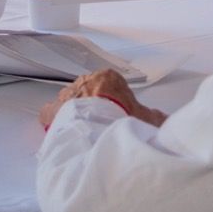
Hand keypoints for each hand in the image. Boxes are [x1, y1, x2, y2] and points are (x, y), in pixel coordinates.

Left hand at [39, 70, 167, 128]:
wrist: (100, 130)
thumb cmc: (123, 120)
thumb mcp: (146, 118)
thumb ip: (153, 116)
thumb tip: (162, 120)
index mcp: (107, 78)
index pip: (110, 84)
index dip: (113, 101)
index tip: (116, 114)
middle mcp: (84, 82)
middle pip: (88, 93)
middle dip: (93, 107)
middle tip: (101, 125)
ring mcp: (67, 96)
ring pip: (69, 103)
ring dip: (75, 115)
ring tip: (84, 133)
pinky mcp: (53, 111)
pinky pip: (50, 113)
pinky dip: (54, 121)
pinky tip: (61, 131)